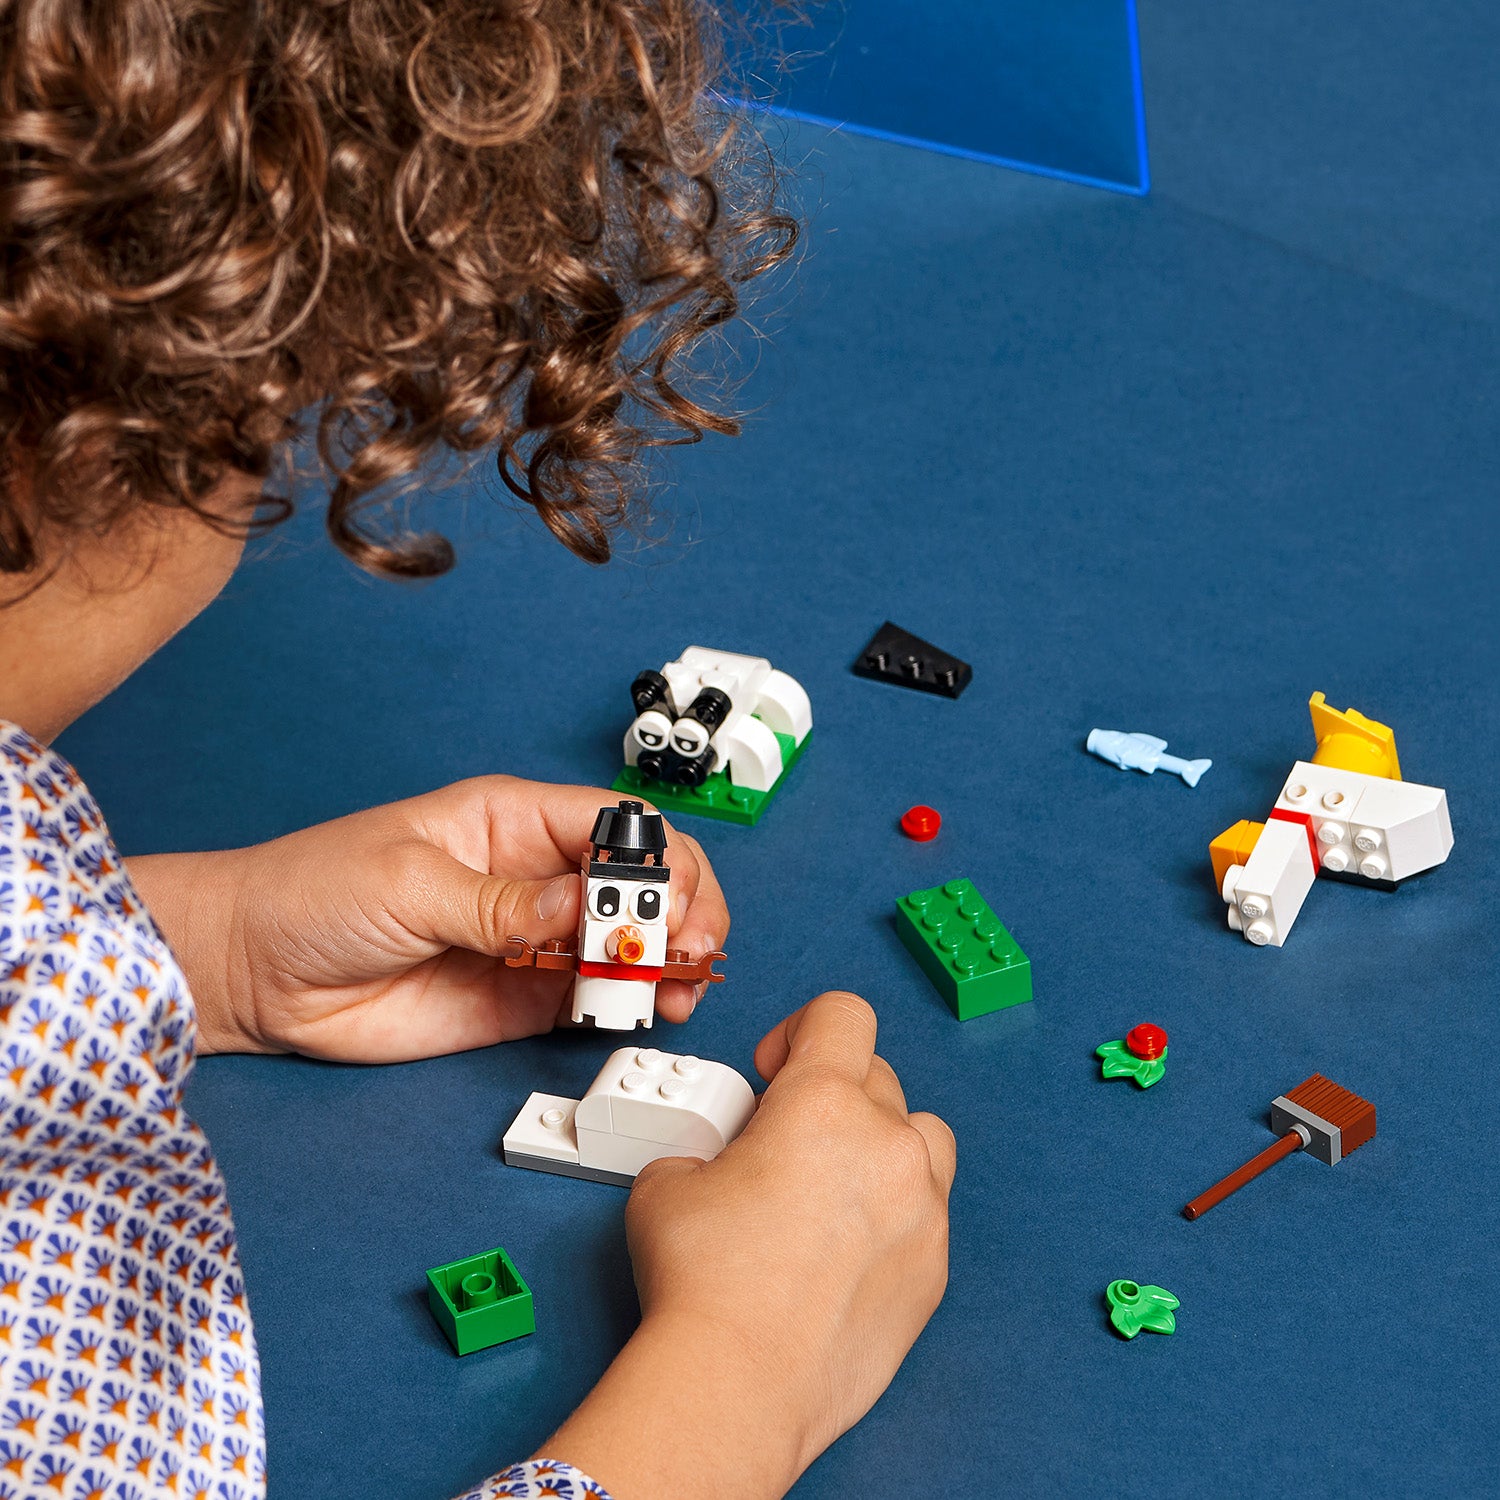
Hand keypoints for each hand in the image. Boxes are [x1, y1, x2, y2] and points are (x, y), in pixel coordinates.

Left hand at [127, 776, 727, 1059]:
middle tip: (688, 948)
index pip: (615, 824)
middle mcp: (535, 877)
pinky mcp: (521, 998)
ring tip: (681, 986)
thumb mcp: (410, 883)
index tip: (670, 899)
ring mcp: (532, 940)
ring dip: (667, 960)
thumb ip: (500, 903)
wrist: (253, 974)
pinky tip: (646, 1010)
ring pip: (628, 942)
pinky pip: (593, 997)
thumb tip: (581, 907)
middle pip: (640, 882)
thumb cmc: (315, 893)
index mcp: (512, 821)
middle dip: (679, 909)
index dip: (659, 856)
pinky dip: (631, 1003)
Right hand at [537, 992, 954, 1499]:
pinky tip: (843, 1253)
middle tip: (786, 1140)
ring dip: (880, 1146)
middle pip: (878, 1077)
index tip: (776, 1067)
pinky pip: (925, 1214)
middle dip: (832, 1096)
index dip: (802, 1029)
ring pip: (920, 1140)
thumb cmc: (705, 1281)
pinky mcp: (934, 1269)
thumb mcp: (669, 1180)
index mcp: (822, 1101)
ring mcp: (921, 1207)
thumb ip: (705, 1147)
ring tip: (831, 1188)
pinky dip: (892, 1217)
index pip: (843, 1014)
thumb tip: (714, 1167)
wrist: (739, 1383)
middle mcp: (885, 1143)